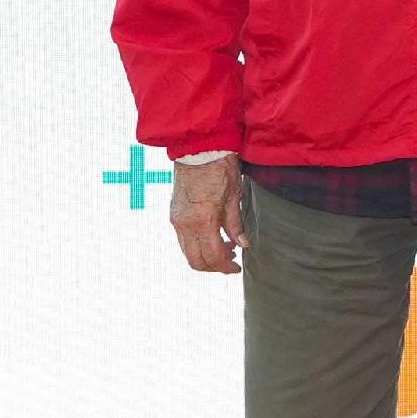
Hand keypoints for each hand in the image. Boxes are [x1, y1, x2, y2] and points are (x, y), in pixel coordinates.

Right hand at [169, 153, 245, 274]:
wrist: (198, 149)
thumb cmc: (220, 168)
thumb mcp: (234, 197)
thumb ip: (236, 224)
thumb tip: (243, 244)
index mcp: (203, 220)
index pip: (213, 256)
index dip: (226, 267)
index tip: (237, 268)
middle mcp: (185, 224)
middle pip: (196, 261)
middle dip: (214, 267)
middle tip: (231, 263)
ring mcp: (176, 219)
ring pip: (188, 252)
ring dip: (205, 257)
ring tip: (225, 249)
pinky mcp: (173, 214)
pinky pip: (183, 240)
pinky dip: (197, 246)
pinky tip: (213, 238)